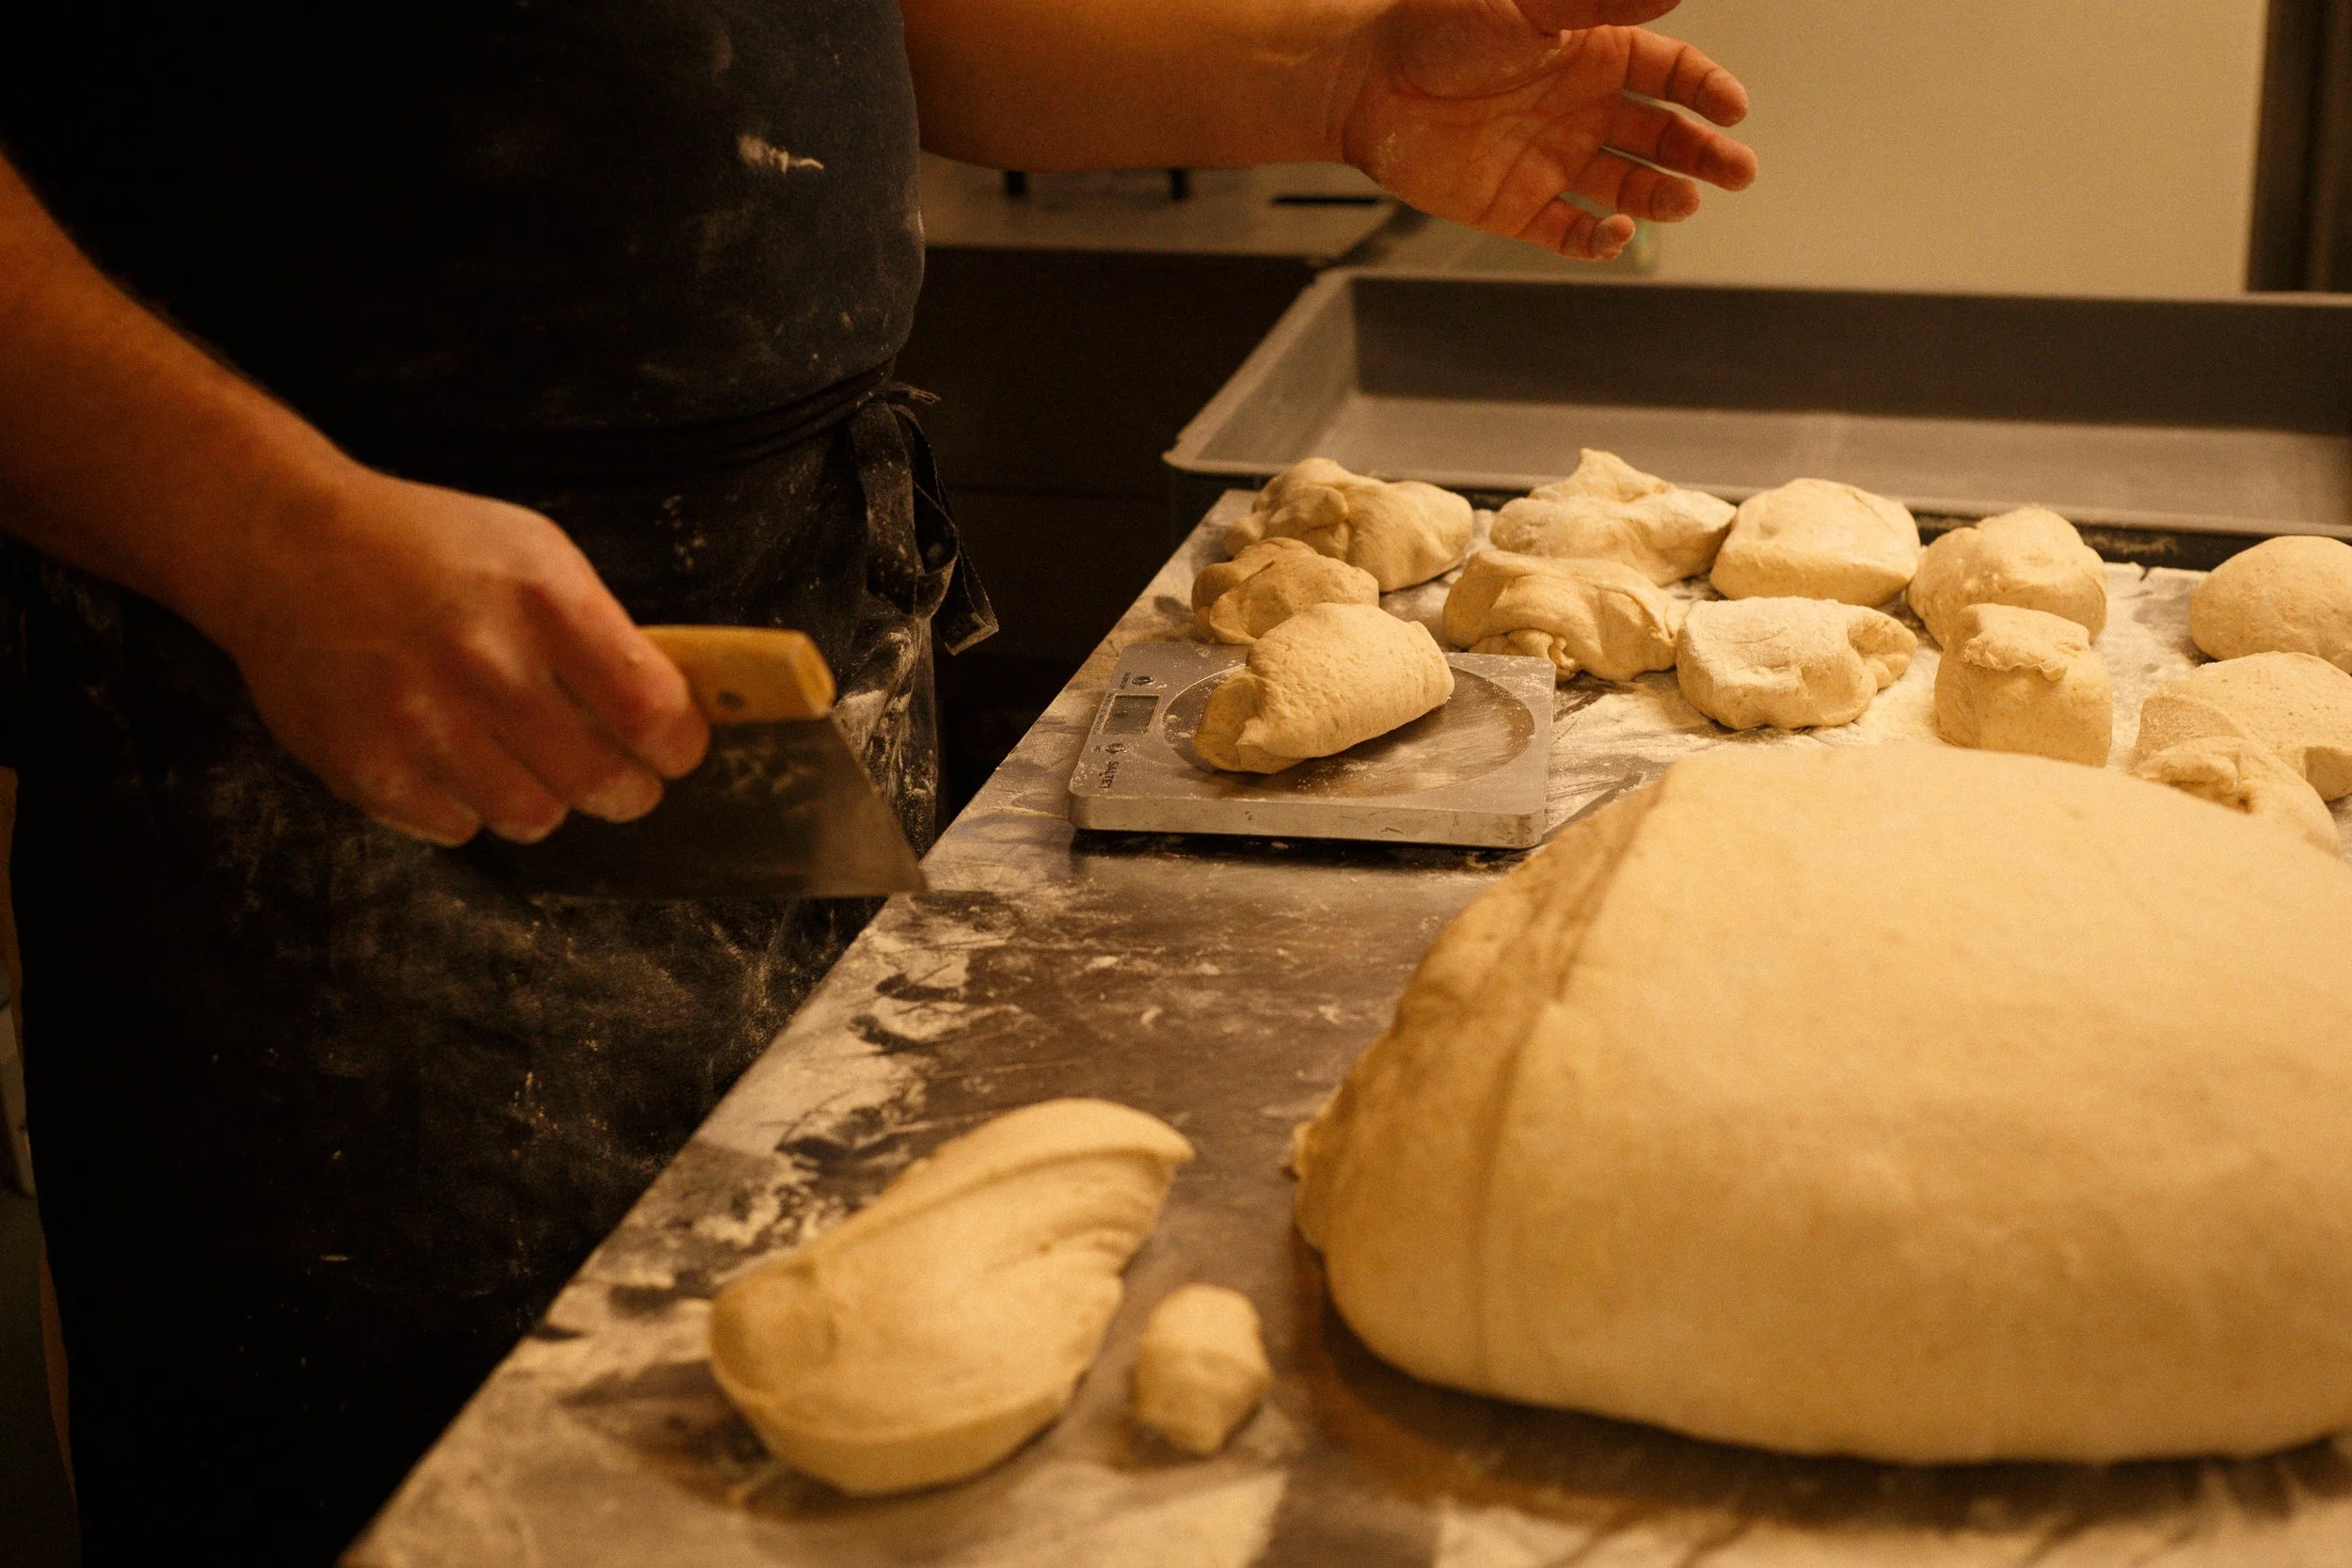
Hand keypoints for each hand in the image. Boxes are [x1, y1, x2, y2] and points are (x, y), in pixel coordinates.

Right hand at [202, 469, 709, 845]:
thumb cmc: (427, 548)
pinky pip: (457, 827)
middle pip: (601, 782)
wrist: (287, 547)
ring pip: (533, 818)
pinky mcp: (367, 766)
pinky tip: (453, 757)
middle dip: (628, 789)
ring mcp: (421, 722)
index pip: (651, 712)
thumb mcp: (535, 553)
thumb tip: (666, 713)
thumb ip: (600, 633)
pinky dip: (467, 805)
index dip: (680, 744)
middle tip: (622, 779)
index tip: (676, 747)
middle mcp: (484, 665)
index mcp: (543, 602)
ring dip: (544, 799)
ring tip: (526, 760)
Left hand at [1340, 0, 1755, 260]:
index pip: (1673, 74)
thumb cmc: (1438, 27)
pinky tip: (1616, 231)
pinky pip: (1573, 232)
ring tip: (1685, 200)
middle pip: (1664, 135)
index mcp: (1594, 53)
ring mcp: (1554, 160)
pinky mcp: (1520, 207)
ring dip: (1663, 196)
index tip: (1732, 108)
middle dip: (1704, 153)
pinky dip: (1600, 240)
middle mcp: (1582, 108)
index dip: (1707, 91)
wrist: (1365, 81)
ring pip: (1629, 187)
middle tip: (1739, 170)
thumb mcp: (1527, 4)